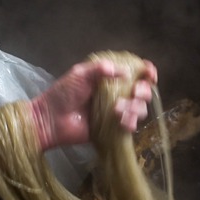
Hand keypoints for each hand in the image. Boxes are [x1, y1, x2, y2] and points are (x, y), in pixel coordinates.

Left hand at [29, 57, 157, 150]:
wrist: (50, 120)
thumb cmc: (63, 94)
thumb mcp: (80, 74)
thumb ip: (101, 69)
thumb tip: (124, 72)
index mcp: (110, 78)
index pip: (135, 72)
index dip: (147, 72)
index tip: (149, 74)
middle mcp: (117, 94)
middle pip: (143, 92)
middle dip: (143, 91)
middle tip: (134, 93)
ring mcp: (116, 112)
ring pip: (139, 109)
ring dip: (134, 108)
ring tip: (117, 109)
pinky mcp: (113, 129)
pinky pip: (130, 126)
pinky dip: (130, 122)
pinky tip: (121, 121)